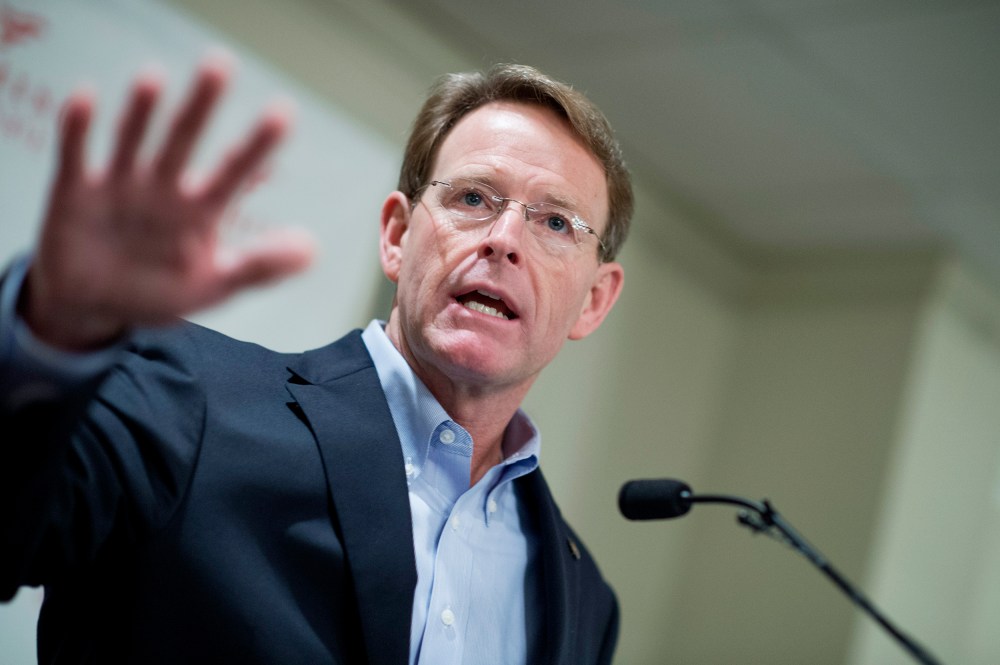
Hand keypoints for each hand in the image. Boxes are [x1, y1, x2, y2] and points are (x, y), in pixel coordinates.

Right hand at [22, 53, 314, 349]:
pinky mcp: (75, 193)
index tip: (283, 112)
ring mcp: (119, 186)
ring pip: (133, 141)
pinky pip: (75, 156)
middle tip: (220, 63)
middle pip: (184, 140)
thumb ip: (259, 267)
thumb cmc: (158, 292)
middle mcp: (163, 188)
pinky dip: (78, 129)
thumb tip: (313, 249)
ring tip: (153, 77)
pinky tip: (85, 97)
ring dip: (142, 112)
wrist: (92, 308)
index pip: (235, 171)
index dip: (257, 145)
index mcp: (200, 209)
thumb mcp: (213, 285)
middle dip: (201, 105)